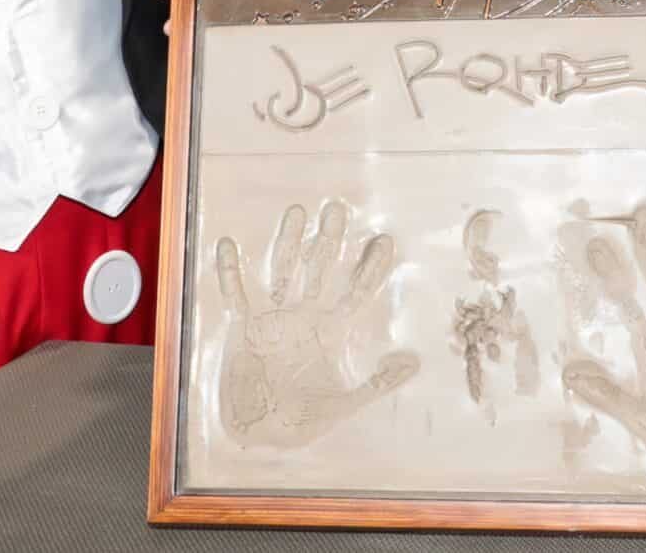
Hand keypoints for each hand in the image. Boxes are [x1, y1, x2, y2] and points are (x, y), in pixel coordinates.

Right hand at [213, 199, 419, 447]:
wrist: (263, 434)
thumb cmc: (305, 418)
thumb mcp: (347, 402)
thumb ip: (380, 382)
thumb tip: (416, 361)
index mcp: (330, 330)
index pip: (356, 291)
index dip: (370, 268)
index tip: (385, 240)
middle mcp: (304, 315)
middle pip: (320, 270)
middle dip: (329, 241)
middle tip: (337, 210)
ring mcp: (273, 318)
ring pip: (284, 271)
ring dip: (289, 243)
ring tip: (297, 212)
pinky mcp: (243, 328)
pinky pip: (236, 295)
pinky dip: (231, 272)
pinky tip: (228, 246)